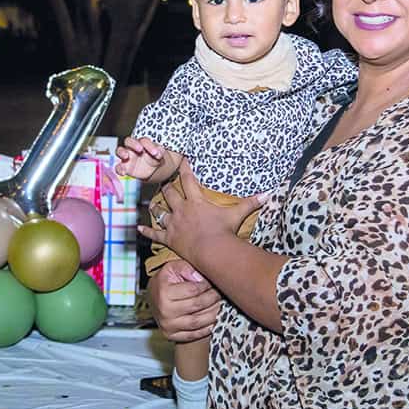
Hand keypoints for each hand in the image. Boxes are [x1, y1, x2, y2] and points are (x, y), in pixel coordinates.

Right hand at [115, 136, 165, 181]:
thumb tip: (159, 153)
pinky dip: (119, 169)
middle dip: (133, 144)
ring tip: (126, 156)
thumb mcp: (159, 156)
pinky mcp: (124, 166)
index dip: (149, 145)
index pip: (143, 140)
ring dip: (121, 152)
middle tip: (140, 149)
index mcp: (142, 143)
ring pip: (119, 151)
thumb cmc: (153, 158)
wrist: (151, 169)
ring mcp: (126, 156)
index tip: (156, 153)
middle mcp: (132, 147)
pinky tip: (123, 173)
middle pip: (128, 141)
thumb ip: (159, 153)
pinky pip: (118, 167)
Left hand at [139, 158, 264, 268]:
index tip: (180, 158)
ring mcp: (173, 224)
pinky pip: (155, 234)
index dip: (184, 167)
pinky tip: (140, 229)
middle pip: (170, 193)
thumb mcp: (237, 214)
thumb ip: (251, 203)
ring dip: (156, 207)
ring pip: (160, 212)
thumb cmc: (224, 231)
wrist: (212, 250)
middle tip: (164, 183)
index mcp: (196, 201)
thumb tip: (268, 194)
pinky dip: (147, 232)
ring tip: (152, 204)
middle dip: (167, 187)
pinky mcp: (169, 238)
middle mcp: (182, 209)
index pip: (188, 179)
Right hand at [150, 261, 221, 341]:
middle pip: (197, 305)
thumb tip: (200, 277)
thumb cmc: (164, 282)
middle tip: (219, 293)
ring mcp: (168, 325)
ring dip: (213, 313)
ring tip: (219, 305)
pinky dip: (207, 328)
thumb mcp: (171, 268)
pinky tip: (213, 319)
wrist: (153, 298)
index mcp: (164, 293)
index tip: (212, 282)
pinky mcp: (172, 335)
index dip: (206, 285)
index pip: (193, 290)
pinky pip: (194, 335)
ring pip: (198, 322)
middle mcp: (165, 311)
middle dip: (213, 298)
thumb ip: (186, 268)